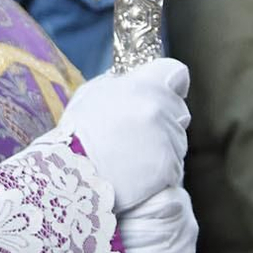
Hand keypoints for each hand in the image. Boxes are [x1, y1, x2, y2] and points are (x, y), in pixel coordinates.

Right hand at [55, 57, 189, 209]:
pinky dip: (163, 170)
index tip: (165, 92)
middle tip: (137, 133)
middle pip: (179, 109)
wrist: (72, 180)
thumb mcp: (90, 95)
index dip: (171, 83)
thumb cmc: (76, 135)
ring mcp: (167, 140)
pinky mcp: (170, 168)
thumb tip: (137, 79)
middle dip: (165, 118)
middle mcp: (158, 110)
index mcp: (141, 86)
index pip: (176, 72)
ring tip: (133, 155)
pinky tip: (138, 173)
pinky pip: (175, 166)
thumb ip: (118, 82)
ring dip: (164, 145)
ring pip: (178, 139)